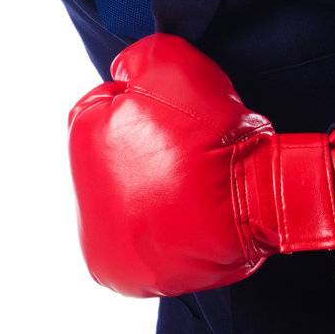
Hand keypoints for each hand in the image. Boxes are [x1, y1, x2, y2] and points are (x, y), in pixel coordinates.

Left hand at [67, 32, 334, 296]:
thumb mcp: (170, 62)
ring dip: (149, 194)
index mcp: (82, 136)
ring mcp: (98, 239)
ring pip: (125, 203)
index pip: (105, 110)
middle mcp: (79, 194)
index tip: (178, 119)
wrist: (255, 198)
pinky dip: (156, 232)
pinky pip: (136, 245)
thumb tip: (123, 73)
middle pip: (113, 159)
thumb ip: (135, 59)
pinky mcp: (121, 274)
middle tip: (184, 153)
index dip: (148, 108)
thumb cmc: (213, 132)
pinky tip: (182, 216)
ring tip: (187, 185)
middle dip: (144, 152)